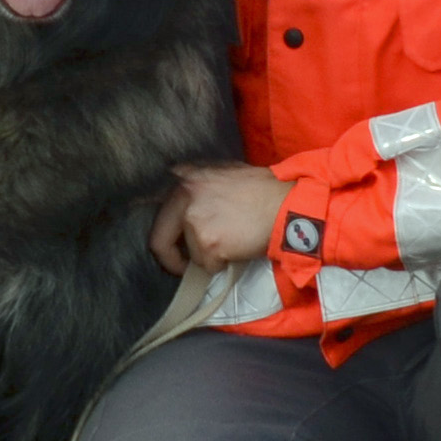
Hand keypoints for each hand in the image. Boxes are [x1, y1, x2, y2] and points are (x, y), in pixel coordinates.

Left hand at [149, 163, 292, 277]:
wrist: (285, 204)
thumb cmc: (262, 190)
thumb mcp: (224, 175)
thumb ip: (199, 187)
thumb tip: (184, 205)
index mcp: (185, 179)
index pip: (155, 209)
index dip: (162, 230)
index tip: (168, 243)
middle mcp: (184, 196)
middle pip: (158, 240)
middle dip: (169, 258)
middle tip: (180, 266)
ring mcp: (194, 220)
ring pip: (191, 254)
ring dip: (209, 256)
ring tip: (232, 242)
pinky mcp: (208, 243)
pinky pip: (208, 265)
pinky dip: (222, 264)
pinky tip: (238, 248)